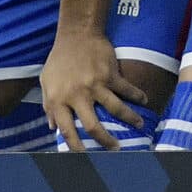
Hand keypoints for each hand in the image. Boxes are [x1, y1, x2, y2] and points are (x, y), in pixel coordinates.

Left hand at [39, 26, 143, 151]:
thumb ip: (49, 105)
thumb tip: (52, 127)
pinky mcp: (110, 73)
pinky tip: (145, 101)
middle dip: (106, 141)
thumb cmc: (59, 59)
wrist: (76, 33)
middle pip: (93, 126)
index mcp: (59, 99)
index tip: (84, 158)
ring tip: (139, 126)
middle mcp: (77, 95)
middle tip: (116, 150)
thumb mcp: (46, 82)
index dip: (75, 148)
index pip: (67, 131)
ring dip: (130, 119)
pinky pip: (127, 89)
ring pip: (116, 109)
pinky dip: (137, 96)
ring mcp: (96, 84)